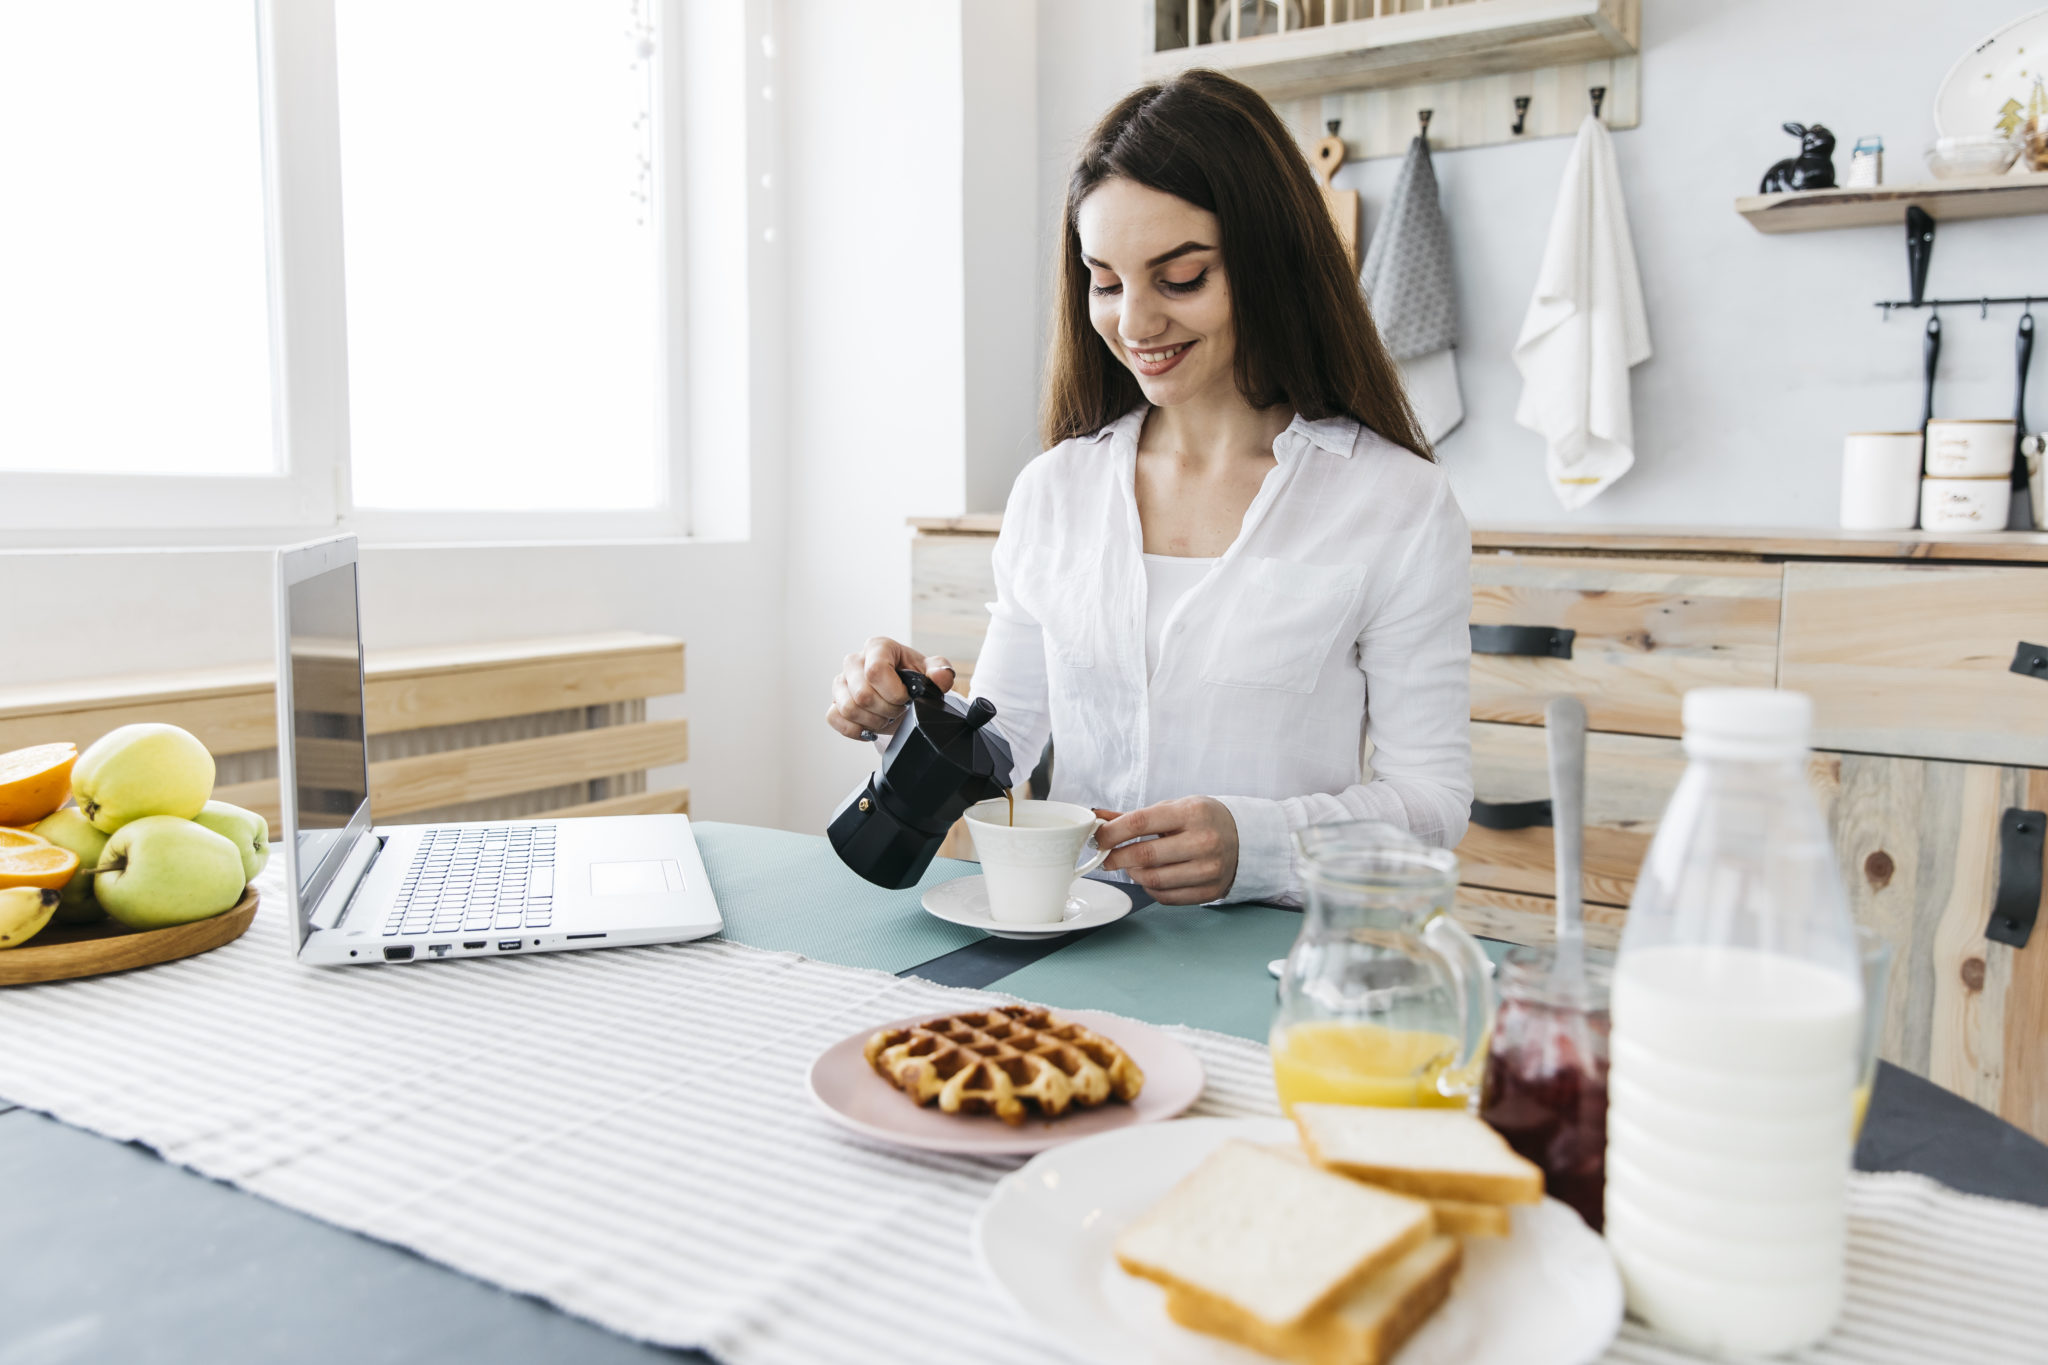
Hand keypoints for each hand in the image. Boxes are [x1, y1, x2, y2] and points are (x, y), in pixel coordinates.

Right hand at [826, 637, 956, 740]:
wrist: (902, 693)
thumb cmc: (913, 678)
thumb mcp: (931, 673)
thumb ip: (940, 672)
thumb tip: (940, 676)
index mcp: (878, 647)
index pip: (875, 671)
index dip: (894, 692)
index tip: (907, 698)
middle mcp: (855, 661)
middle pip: (862, 694)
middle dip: (887, 710)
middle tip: (900, 710)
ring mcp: (841, 681)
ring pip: (848, 708)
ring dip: (873, 721)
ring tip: (886, 717)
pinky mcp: (835, 701)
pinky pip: (835, 718)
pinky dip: (856, 729)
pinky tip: (871, 726)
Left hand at [1094, 797, 1239, 904]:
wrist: (1243, 837)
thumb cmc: (1201, 820)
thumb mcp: (1173, 808)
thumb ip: (1134, 816)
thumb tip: (1097, 817)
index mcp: (1192, 813)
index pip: (1140, 822)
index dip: (1113, 832)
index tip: (1099, 838)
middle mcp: (1203, 841)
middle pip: (1145, 855)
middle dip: (1116, 857)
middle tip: (1106, 858)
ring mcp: (1209, 869)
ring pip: (1153, 880)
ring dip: (1133, 874)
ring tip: (1131, 866)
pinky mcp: (1211, 891)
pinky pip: (1167, 897)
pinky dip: (1150, 889)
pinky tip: (1150, 877)